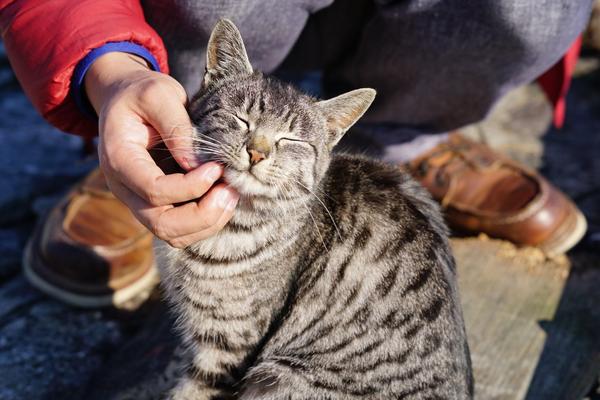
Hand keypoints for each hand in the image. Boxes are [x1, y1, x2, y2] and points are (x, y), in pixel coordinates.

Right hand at [85, 52, 238, 247]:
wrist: (126, 101)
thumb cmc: (142, 94)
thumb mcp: (159, 94)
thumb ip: (177, 125)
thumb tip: (198, 163)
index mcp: (119, 160)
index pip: (154, 190)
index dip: (191, 185)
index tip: (217, 167)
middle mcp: (125, 188)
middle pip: (162, 224)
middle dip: (202, 215)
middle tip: (230, 191)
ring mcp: (139, 201)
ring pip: (172, 235)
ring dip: (207, 222)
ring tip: (231, 195)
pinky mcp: (156, 205)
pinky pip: (180, 230)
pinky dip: (205, 222)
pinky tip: (223, 198)